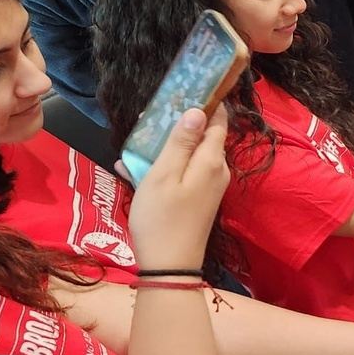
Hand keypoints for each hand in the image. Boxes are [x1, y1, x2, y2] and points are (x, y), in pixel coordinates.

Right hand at [128, 107, 230, 269]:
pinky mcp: (200, 199)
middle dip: (180, 123)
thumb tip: (198, 110)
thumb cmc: (161, 218)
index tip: (185, 88)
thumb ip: (181, 142)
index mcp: (212, 160)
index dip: (206, 102)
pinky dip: (165, 167)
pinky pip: (184, 172)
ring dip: (167, 146)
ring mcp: (211, 186)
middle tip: (150, 117)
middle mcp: (218, 171)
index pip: (218, 120)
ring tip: (137, 144)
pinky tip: (135, 169)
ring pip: (191, 154)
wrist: (170, 266)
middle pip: (204, 136)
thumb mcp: (164, 175)